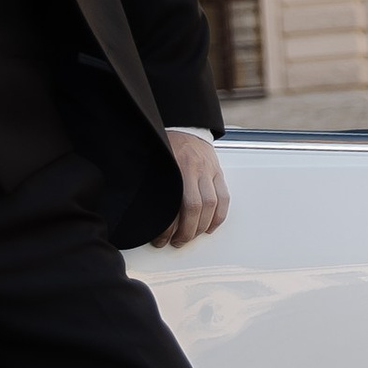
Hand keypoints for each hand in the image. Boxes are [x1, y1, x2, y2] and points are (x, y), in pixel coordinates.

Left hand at [163, 127, 228, 246]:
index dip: (166, 227)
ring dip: (201, 227)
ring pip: (211, 205)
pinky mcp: (218, 172)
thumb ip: (152, 184)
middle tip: (176, 242)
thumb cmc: (166, 144)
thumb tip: (143, 212)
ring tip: (190, 237)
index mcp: (174, 166)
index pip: (173, 204)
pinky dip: (218, 217)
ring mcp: (208, 170)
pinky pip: (224, 198)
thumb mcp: (154, 162)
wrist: (185, 125)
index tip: (159, 239)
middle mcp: (193, 168)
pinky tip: (209, 227)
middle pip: (194, 207)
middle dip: (186, 232)